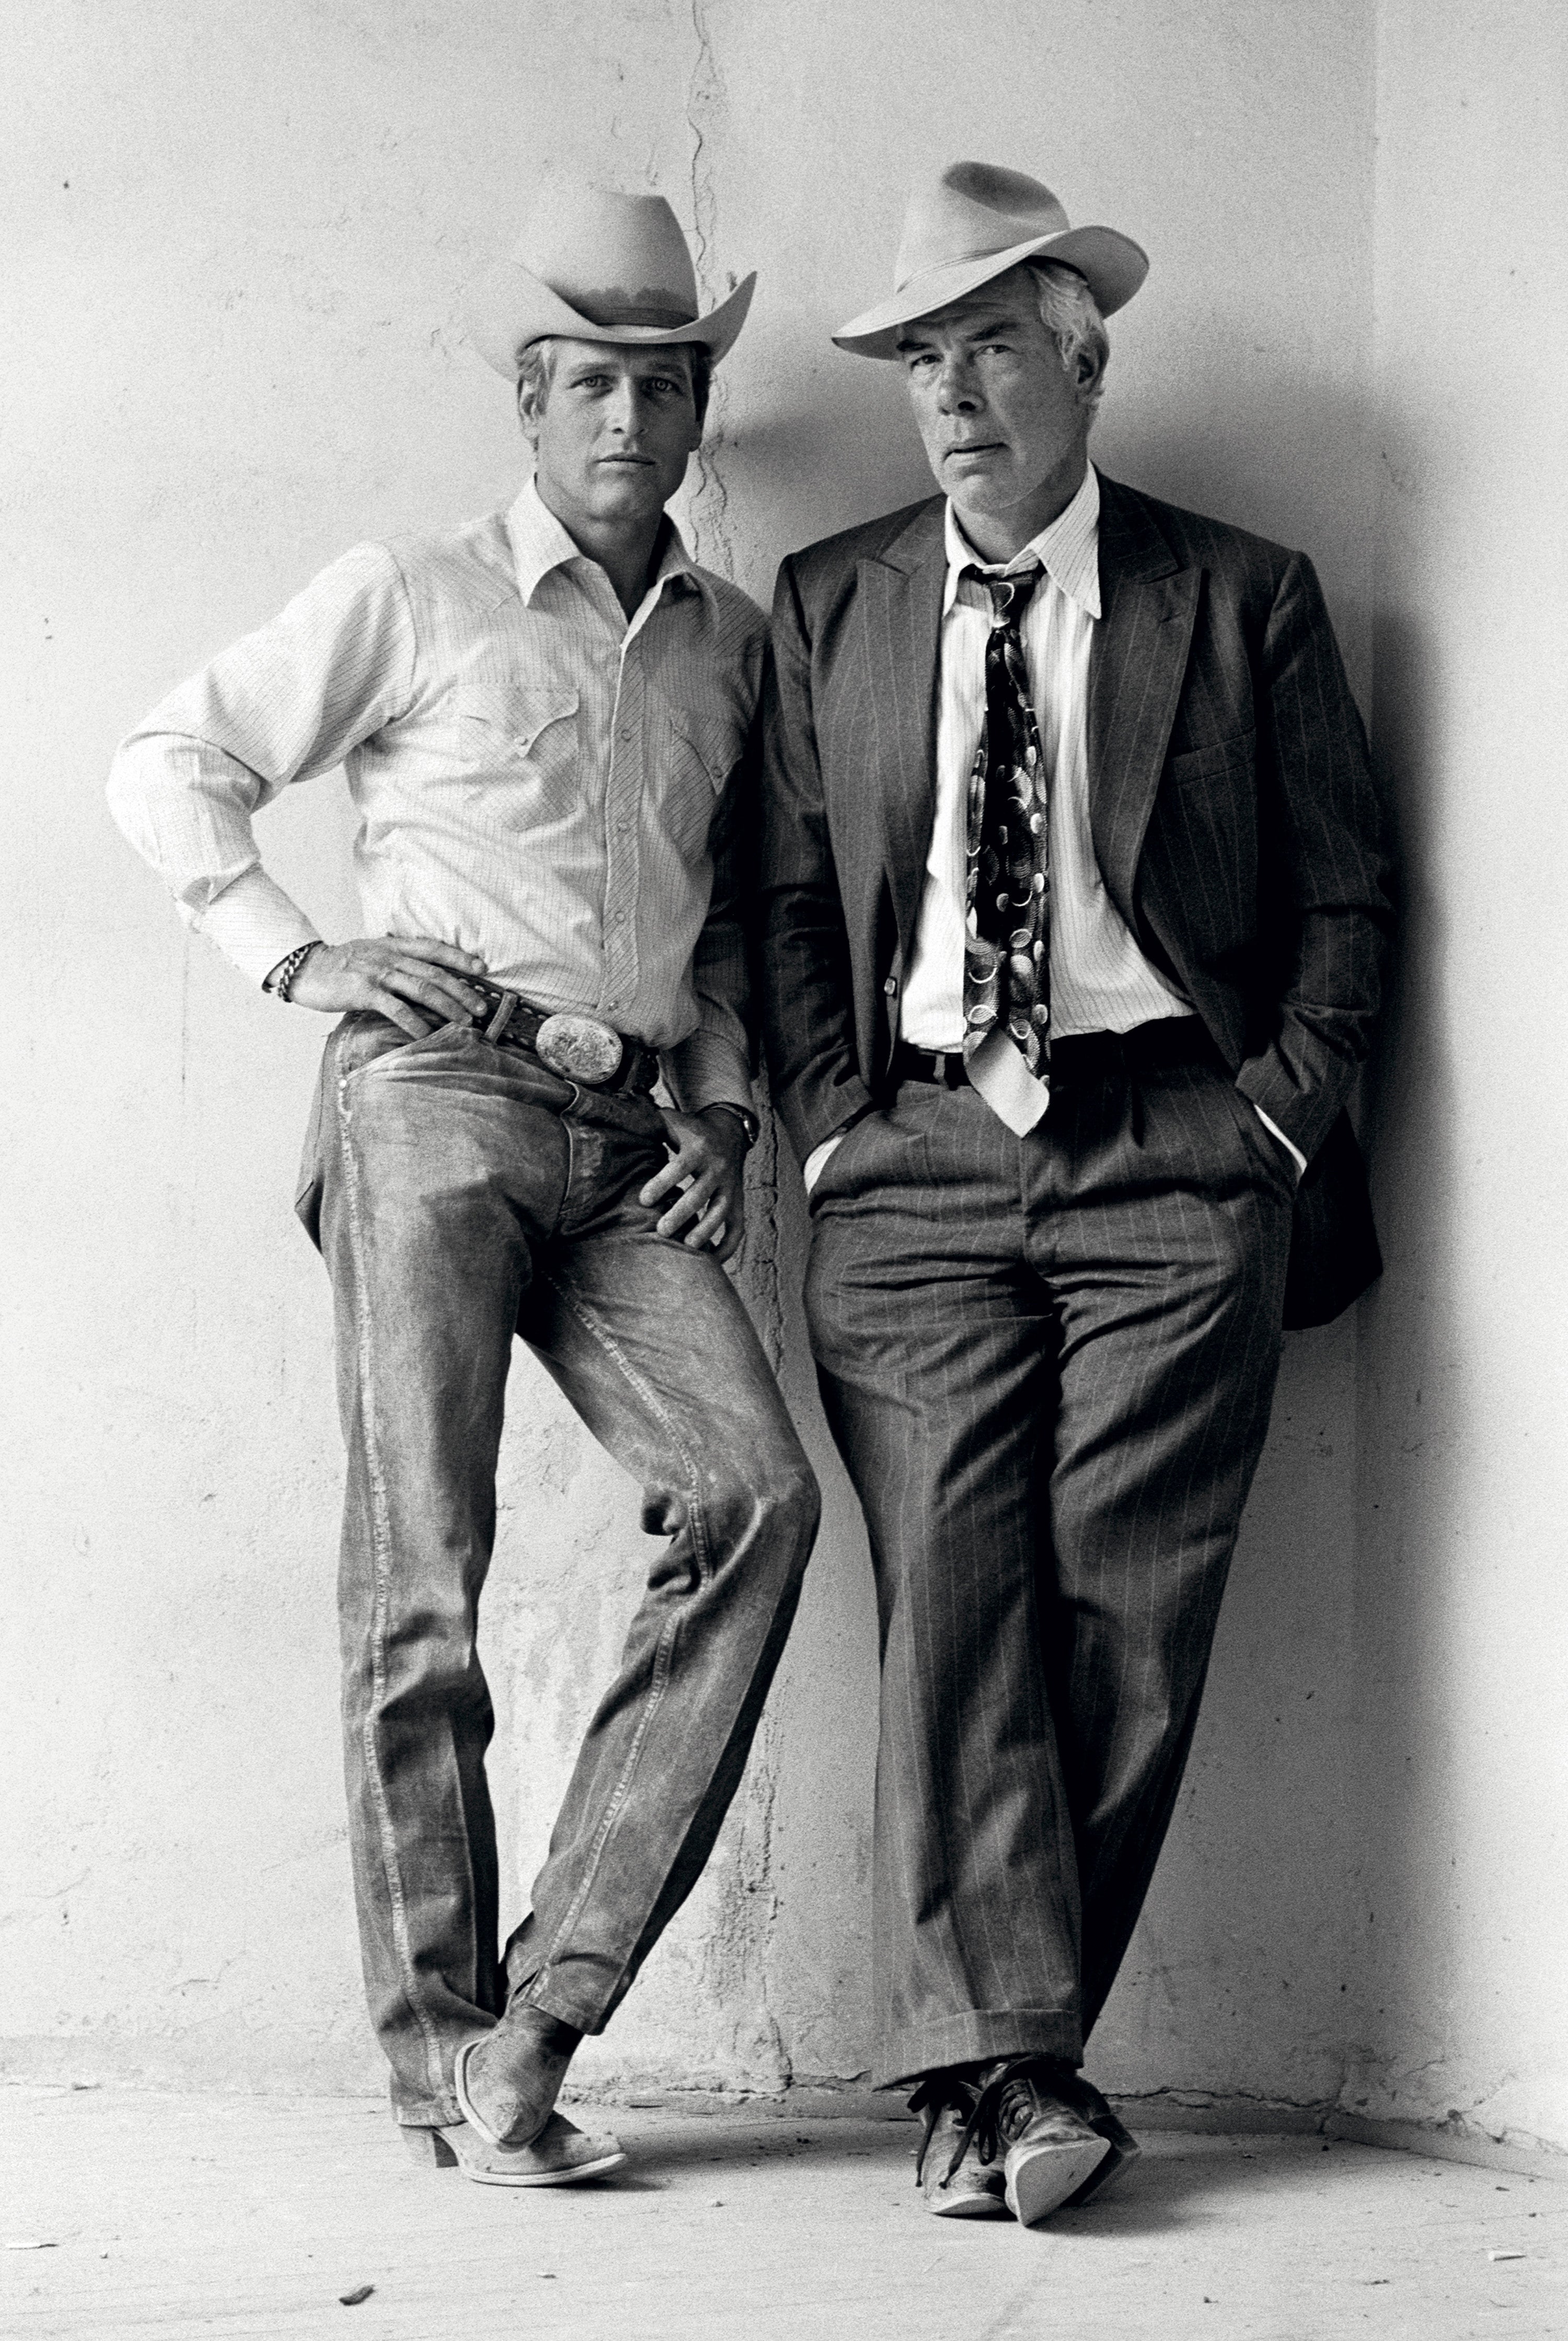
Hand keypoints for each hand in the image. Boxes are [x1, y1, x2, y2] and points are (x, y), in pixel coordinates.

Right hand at [285, 936, 490, 1037]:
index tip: (482, 969)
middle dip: (462, 990)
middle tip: (482, 1008)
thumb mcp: (372, 954)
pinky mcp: (365, 992)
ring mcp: (378, 974)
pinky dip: (415, 1023)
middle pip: (435, 973)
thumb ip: (396, 960)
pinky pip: (396, 1008)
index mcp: (394, 946)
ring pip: (421, 989)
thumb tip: (423, 976)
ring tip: (465, 1022)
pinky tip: (427, 1035)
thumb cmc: (341, 966)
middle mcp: (390, 957)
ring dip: (447, 1006)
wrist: (306, 969)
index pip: (434, 948)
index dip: (460, 958)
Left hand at [639, 1106, 748, 1260]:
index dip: (662, 1183)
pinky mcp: (738, 1201)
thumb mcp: (672, 1121)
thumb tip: (617, 1122)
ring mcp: (730, 1186)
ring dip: (706, 1231)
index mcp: (698, 1148)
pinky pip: (737, 1228)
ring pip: (721, 1212)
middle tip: (662, 1230)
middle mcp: (717, 1168)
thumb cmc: (690, 1131)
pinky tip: (712, 1261)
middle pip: (700, 1194)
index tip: (643, 1199)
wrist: (729, 1131)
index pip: (680, 1167)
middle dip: (681, 1213)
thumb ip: (649, 1123)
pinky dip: (728, 1246)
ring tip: (687, 1248)